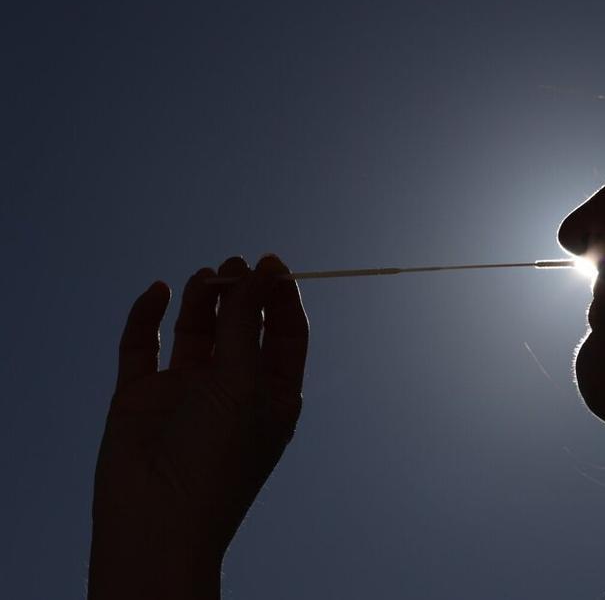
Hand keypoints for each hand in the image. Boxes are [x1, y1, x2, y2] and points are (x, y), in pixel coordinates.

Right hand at [89, 254, 308, 598]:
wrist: (158, 520)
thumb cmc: (218, 457)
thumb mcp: (244, 383)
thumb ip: (245, 326)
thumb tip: (254, 274)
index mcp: (274, 394)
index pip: (285, 335)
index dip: (281, 298)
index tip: (273, 264)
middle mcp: (232, 390)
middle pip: (241, 327)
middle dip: (241, 293)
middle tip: (235, 265)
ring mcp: (186, 392)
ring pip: (196, 332)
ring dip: (202, 300)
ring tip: (206, 276)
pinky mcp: (141, 396)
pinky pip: (143, 347)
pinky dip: (148, 316)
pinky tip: (159, 292)